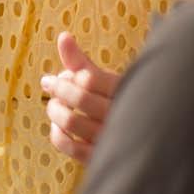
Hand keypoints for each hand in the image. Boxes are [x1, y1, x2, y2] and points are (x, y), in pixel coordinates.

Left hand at [41, 32, 119, 163]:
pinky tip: (58, 127)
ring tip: (53, 105)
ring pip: (72, 122)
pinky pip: (69, 146)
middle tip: (49, 85)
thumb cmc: (118, 103)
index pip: (90, 79)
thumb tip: (63, 36)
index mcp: (129, 91)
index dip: (69, 75)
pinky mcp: (100, 157)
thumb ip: (82, 62)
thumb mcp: (106, 81)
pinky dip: (56, 134)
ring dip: (54, 110)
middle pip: (80, 98)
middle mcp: (123, 115)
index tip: (61, 76)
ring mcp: (112, 138)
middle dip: (58, 89)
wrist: (144, 141)